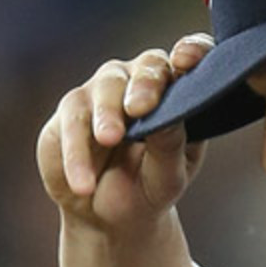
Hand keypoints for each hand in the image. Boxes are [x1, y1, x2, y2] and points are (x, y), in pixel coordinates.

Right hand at [37, 35, 213, 229]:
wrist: (107, 216)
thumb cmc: (149, 189)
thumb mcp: (167, 177)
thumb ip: (170, 146)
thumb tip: (169, 117)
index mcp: (180, 94)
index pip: (193, 58)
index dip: (193, 50)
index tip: (185, 61)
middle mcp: (143, 83)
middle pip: (148, 66)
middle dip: (145, 84)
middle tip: (140, 108)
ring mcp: (106, 91)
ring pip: (106, 86)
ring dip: (107, 113)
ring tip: (109, 139)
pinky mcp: (72, 109)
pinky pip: (73, 120)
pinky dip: (77, 152)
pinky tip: (83, 183)